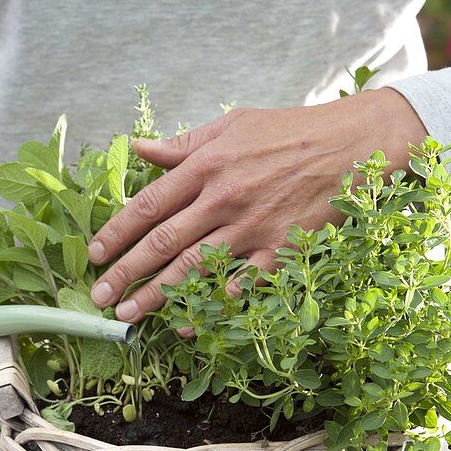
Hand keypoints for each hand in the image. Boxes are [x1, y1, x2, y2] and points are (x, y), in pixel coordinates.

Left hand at [88, 88, 427, 322]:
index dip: (116, 232)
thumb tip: (138, 147)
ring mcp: (254, 227)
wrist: (356, 143)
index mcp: (207, 166)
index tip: (94, 254)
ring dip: (157, 296)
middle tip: (99, 298)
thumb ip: (184, 144)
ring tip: (128, 316)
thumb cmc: (291, 131)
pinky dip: (214, 305)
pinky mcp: (283, 249)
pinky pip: (243, 285)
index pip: (148, 204)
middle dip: (125, 273)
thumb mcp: (233, 126)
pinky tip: (188, 325)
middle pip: (163, 243)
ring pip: (195, 268)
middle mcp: (224, 198)